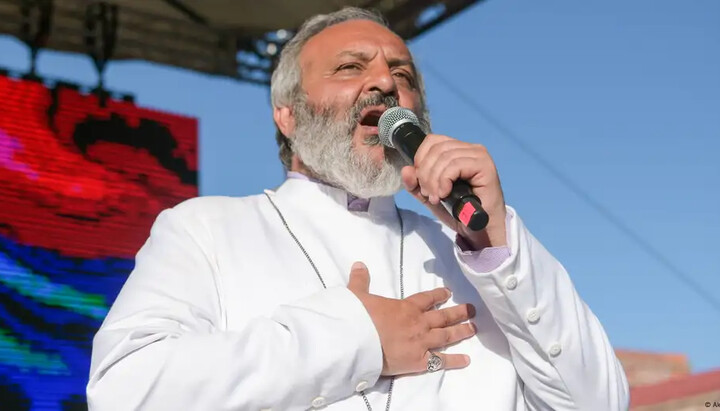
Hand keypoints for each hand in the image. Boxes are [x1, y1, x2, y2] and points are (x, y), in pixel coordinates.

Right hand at [347, 262, 475, 375]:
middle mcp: (418, 323)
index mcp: (405, 307)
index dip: (438, 295)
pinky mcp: (419, 361)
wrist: (357, 342)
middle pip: (442, 317)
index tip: (448, 292)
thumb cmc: (358, 318)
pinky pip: (440, 361)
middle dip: (458, 312)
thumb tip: (358, 264)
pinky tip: (467, 360)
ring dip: (461, 331)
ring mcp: (421, 343)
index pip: (426, 299)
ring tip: (474, 328)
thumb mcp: (357, 295)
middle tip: (472, 310)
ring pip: (446, 336)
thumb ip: (360, 281)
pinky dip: (454, 361)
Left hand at [401, 134, 506, 248]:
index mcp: (457, 150)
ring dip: (433, 179)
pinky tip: (444, 193)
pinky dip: (444, 180)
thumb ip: (416, 184)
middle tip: (427, 194)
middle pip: (436, 149)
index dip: (420, 158)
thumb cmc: (459, 212)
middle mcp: (469, 148)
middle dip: (425, 173)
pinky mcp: (484, 165)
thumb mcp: (430, 196)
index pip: (432, 141)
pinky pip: (455, 165)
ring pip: (444, 157)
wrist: (479, 229)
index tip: (419, 181)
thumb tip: (406, 170)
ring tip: (435, 197)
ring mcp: (478, 155)